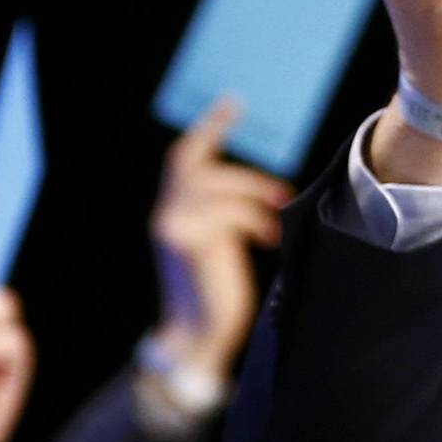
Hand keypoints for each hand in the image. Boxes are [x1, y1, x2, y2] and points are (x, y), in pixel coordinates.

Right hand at [150, 99, 291, 378]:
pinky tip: (268, 239)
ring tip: (276, 215)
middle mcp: (166, 214)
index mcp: (173, 214)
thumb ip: (227, 215)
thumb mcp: (221, 247)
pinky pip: (227, 210)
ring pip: (216, 184)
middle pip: (190, 159)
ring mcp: (172, 225)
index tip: (231, 102)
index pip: (183, 160)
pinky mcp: (185, 239)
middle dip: (212, 129)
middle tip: (237, 104)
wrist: (199, 338)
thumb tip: (265, 193)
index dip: (206, 129)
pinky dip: (254, 218)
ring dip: (253, 193)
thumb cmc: (217, 299)